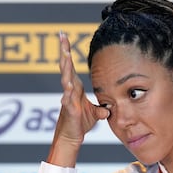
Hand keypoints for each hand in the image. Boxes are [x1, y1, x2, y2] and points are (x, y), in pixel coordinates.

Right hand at [47, 32, 110, 166]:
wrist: (72, 136)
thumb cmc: (80, 122)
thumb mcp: (95, 111)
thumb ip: (102, 105)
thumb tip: (111, 105)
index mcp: (74, 86)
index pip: (70, 65)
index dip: (67, 51)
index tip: (64, 36)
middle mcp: (69, 90)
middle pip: (65, 67)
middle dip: (63, 52)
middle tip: (61, 37)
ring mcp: (68, 99)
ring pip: (66, 80)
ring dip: (66, 69)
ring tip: (65, 56)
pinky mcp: (69, 110)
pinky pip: (68, 100)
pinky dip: (67, 93)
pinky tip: (67, 86)